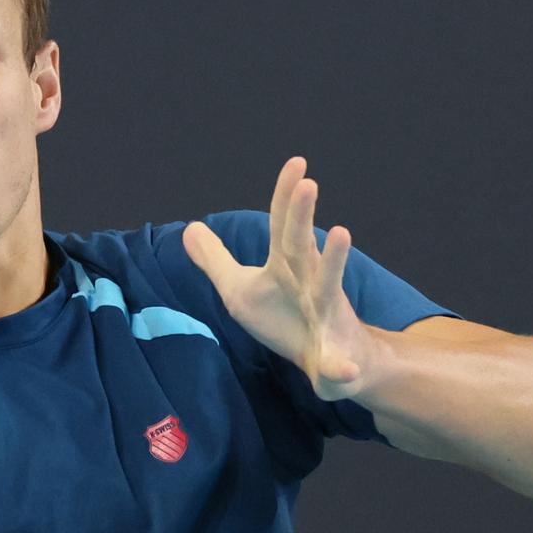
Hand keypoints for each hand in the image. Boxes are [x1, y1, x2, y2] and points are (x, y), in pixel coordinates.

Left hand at [181, 156, 381, 401]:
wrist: (339, 362)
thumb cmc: (287, 317)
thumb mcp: (241, 289)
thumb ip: (216, 261)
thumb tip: (189, 228)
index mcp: (288, 267)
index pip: (284, 226)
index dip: (286, 196)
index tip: (296, 162)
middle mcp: (312, 283)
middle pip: (302, 246)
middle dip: (302, 217)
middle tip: (307, 183)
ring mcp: (327, 317)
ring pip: (330, 287)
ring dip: (336, 261)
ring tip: (342, 231)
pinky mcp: (335, 358)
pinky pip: (338, 365)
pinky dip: (341, 368)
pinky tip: (344, 370)